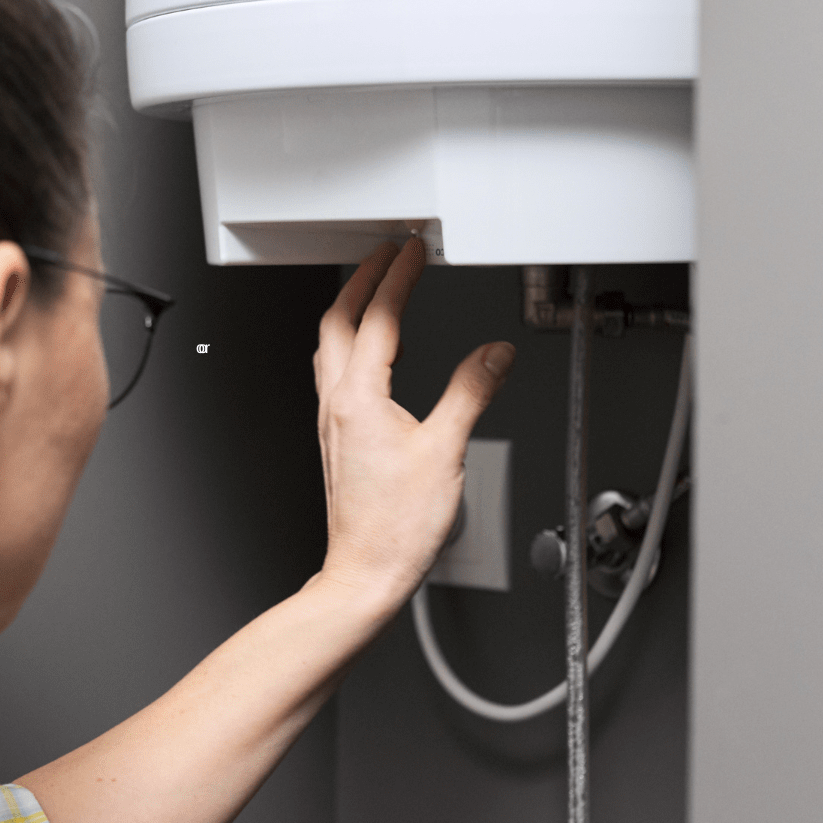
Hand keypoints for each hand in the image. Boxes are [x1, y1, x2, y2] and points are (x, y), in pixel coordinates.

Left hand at [313, 238, 513, 604]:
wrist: (366, 571)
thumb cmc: (396, 526)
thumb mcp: (446, 450)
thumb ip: (470, 392)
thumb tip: (494, 354)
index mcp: (359, 397)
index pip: (379, 318)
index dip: (397, 277)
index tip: (412, 251)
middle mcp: (336, 404)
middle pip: (338, 319)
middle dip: (363, 280)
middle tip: (386, 255)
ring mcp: (331, 421)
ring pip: (329, 345)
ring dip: (350, 309)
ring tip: (374, 291)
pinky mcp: (336, 439)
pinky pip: (333, 372)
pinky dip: (349, 344)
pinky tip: (369, 355)